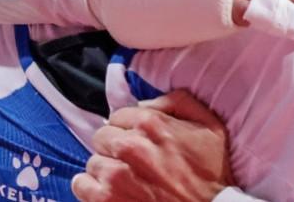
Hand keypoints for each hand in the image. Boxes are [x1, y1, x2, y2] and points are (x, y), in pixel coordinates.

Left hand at [71, 90, 233, 201]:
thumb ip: (178, 102)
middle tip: (134, 163)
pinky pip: (81, 185)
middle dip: (116, 148)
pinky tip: (112, 193)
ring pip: (93, 161)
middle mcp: (130, 146)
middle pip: (102, 137)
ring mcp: (115, 176)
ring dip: (106, 170)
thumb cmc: (212, 175)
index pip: (118, 115)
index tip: (140, 143)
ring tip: (127, 181)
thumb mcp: (210, 127)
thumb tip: (145, 102)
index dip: (129, 130)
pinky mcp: (106, 201)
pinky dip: (92, 189)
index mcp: (151, 123)